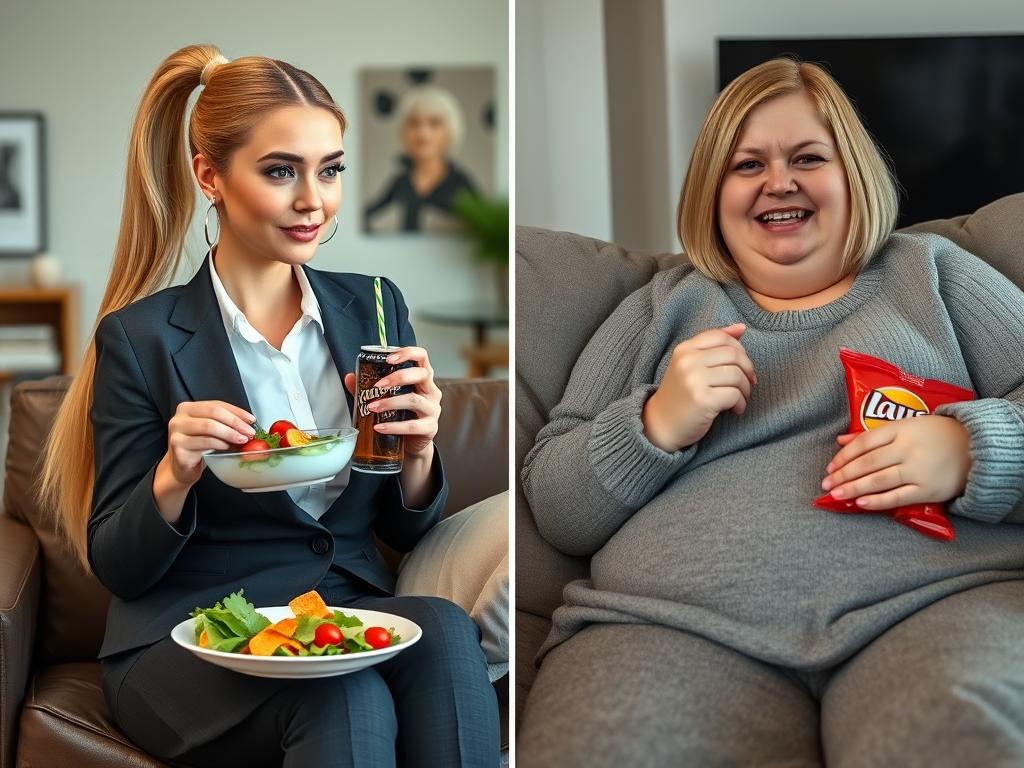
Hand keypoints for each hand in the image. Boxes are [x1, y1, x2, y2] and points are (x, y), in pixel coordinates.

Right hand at [163, 400, 255, 488]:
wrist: (182, 468)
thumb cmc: (198, 448)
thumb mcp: (211, 432)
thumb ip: (224, 423)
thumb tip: (249, 423)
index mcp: (187, 408)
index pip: (216, 405)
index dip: (236, 411)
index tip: (251, 420)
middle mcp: (179, 418)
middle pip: (213, 413)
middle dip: (235, 422)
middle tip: (249, 431)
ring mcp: (176, 433)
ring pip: (209, 426)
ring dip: (230, 433)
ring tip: (242, 440)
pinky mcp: (178, 448)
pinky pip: (205, 442)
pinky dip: (220, 444)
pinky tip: (228, 447)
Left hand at [343, 346, 441, 459]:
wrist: (412, 444)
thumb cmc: (401, 416)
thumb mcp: (386, 397)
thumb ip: (368, 387)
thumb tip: (349, 377)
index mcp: (422, 379)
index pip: (422, 356)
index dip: (407, 353)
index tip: (389, 359)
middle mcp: (431, 391)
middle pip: (421, 374)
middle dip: (397, 377)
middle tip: (377, 386)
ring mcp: (433, 409)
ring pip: (415, 400)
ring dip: (390, 402)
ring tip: (372, 408)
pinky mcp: (430, 428)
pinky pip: (412, 426)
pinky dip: (393, 426)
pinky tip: (379, 427)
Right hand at [641, 323, 756, 451]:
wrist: (661, 425)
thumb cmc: (681, 395)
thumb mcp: (691, 365)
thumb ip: (714, 345)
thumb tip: (741, 327)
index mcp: (684, 349)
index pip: (721, 336)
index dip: (739, 349)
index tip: (742, 366)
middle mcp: (687, 361)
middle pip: (734, 355)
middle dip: (747, 370)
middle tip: (747, 384)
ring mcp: (693, 380)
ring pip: (737, 375)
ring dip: (745, 389)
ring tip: (739, 399)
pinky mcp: (702, 399)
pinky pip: (735, 394)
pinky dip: (741, 404)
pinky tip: (735, 410)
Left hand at [821, 415, 971, 509]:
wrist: (977, 447)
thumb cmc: (936, 434)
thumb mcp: (906, 425)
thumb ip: (873, 433)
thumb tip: (840, 440)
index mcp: (901, 429)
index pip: (864, 443)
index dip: (843, 456)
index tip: (830, 467)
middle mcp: (908, 449)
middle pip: (867, 463)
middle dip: (843, 475)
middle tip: (826, 484)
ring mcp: (919, 470)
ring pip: (879, 480)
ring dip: (853, 488)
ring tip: (836, 494)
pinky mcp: (929, 490)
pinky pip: (897, 497)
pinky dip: (877, 501)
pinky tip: (860, 503)